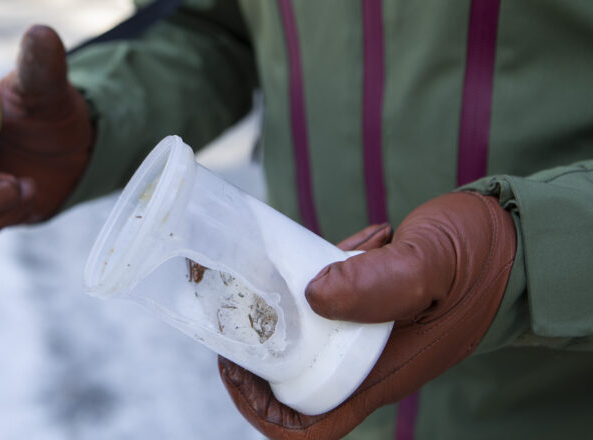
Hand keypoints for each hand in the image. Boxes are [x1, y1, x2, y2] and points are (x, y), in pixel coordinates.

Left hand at [219, 191, 516, 439]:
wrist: (518, 240)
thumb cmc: (485, 258)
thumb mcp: (432, 262)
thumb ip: (382, 280)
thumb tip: (315, 295)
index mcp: (382, 373)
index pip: (312, 425)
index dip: (261, 410)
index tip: (235, 366)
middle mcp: (370, 362)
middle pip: (295, 382)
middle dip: (259, 348)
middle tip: (239, 303)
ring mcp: (369, 335)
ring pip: (308, 339)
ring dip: (288, 305)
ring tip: (284, 260)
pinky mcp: (372, 307)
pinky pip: (330, 303)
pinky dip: (320, 275)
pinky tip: (337, 245)